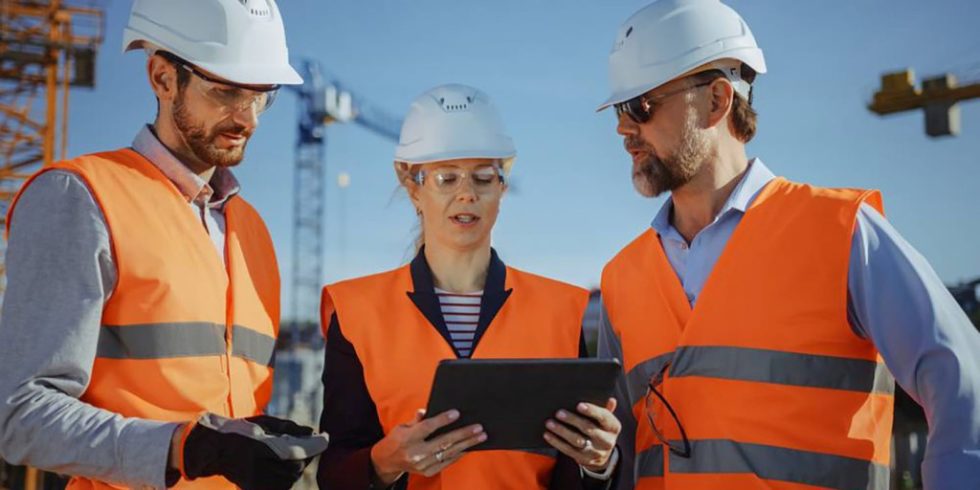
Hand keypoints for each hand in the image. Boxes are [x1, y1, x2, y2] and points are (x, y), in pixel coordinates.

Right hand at [177, 413, 328, 489]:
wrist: (213, 450)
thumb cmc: (241, 430)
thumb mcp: (263, 422)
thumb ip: (289, 427)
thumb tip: (312, 432)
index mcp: (258, 447)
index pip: (294, 451)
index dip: (314, 445)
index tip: (325, 437)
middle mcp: (256, 467)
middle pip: (295, 468)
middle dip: (305, 456)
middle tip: (306, 445)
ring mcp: (254, 481)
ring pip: (289, 479)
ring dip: (297, 467)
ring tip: (290, 455)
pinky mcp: (254, 488)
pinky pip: (280, 486)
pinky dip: (287, 477)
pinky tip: (283, 466)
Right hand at [370, 409, 486, 484]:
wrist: (387, 461)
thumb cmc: (397, 439)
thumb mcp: (402, 426)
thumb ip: (416, 420)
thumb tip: (427, 410)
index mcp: (408, 438)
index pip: (428, 427)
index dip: (442, 420)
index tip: (456, 413)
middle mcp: (415, 453)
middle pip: (443, 442)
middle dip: (463, 434)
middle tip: (478, 428)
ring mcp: (422, 465)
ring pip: (448, 453)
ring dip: (467, 444)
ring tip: (480, 437)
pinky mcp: (427, 472)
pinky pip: (447, 462)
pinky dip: (459, 454)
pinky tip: (469, 447)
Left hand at [543, 398, 620, 471]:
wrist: (602, 455)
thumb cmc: (600, 429)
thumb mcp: (606, 420)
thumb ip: (606, 408)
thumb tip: (611, 399)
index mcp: (613, 427)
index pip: (604, 417)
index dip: (592, 411)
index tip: (579, 405)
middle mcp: (607, 441)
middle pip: (588, 429)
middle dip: (572, 420)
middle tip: (559, 413)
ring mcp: (595, 452)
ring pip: (577, 441)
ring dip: (562, 431)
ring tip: (550, 423)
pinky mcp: (584, 460)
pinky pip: (569, 450)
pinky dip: (557, 442)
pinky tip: (548, 435)